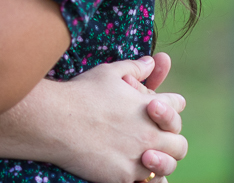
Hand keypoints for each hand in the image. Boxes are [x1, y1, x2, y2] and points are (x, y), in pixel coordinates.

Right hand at [42, 55, 186, 182]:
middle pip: (179, 145)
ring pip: (165, 167)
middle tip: (153, 141)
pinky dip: (137, 176)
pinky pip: (142, 182)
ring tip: (143, 158)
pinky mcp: (124, 176)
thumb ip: (133, 68)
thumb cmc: (80, 94)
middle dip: (171, 142)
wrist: (54, 120)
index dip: (171, 106)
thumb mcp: (108, 73)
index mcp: (150, 108)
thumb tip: (150, 62)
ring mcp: (139, 158)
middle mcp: (150, 134)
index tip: (159, 109)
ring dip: (158, 163)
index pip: (176, 107)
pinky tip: (125, 168)